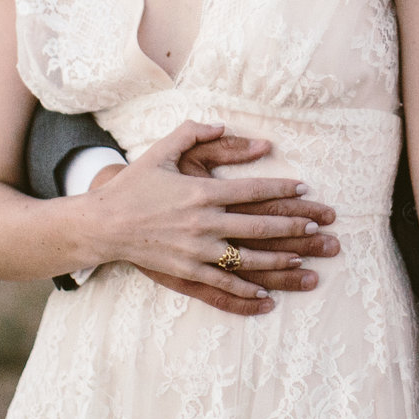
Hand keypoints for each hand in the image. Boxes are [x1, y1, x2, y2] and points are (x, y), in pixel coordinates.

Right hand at [85, 121, 330, 304]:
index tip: (304, 188)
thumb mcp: (162, 151)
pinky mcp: (186, 271)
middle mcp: (203, 222)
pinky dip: (247, 291)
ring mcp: (196, 250)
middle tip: (316, 226)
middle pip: (258, 225)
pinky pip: (223, 284)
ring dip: (279, 259)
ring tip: (303, 258)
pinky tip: (268, 295)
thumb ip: (193, 133)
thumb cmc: (133, 185)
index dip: (281, 188)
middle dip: (292, 226)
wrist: (102, 223)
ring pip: (247, 259)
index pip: (252, 190)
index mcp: (201, 192)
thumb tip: (222, 124)